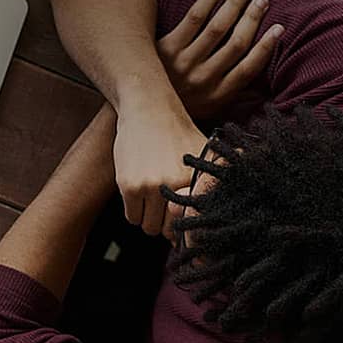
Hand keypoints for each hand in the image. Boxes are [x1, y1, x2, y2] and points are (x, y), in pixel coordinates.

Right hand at [110, 104, 208, 237]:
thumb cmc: (178, 135)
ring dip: (149, 219)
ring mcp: (153, 186)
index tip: (181, 224)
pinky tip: (139, 195)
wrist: (150, 111)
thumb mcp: (205, 156)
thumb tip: (204, 226)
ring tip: (151, 202)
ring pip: (148, 227)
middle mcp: (178, 186)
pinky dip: (134, 211)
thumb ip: (212, 184)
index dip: (186, 227)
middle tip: (163, 211)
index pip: (192, 223)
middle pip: (169, 230)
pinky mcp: (130, 185)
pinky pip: (132, 217)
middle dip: (165, 225)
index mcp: (199, 182)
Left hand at [157, 0, 281, 119]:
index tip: (279, 28)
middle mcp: (202, 80)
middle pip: (236, 44)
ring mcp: (183, 63)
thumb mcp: (207, 109)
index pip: (249, 69)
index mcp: (217, 95)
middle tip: (262, 1)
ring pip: (217, 28)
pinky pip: (193, 18)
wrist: (138, 104)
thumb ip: (232, 96)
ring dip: (234, 5)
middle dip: (252, 19)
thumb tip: (264, 88)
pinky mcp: (167, 47)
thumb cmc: (178, 103)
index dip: (267, 47)